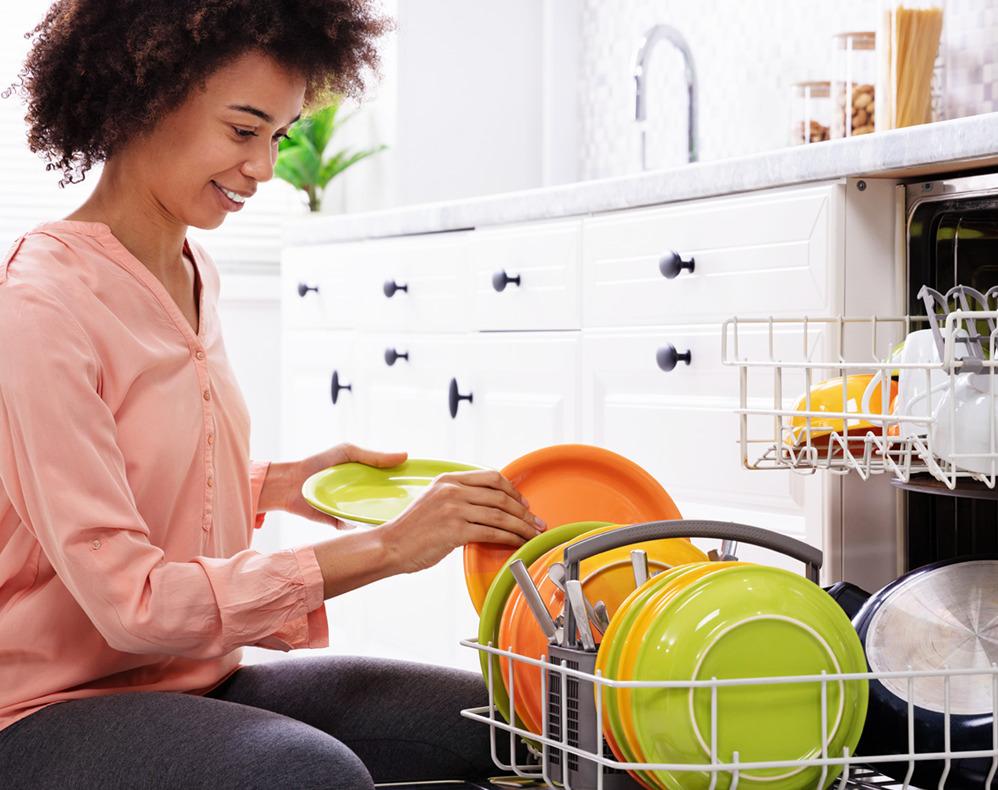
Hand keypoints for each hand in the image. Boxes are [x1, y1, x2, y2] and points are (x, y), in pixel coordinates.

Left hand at [282, 443, 408, 528]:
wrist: (290, 483)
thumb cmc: (319, 463)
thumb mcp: (348, 453)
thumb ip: (374, 457)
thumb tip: (405, 456)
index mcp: (367, 478)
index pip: (391, 483)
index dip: (405, 485)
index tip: (420, 488)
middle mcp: (362, 495)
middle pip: (385, 502)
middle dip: (396, 504)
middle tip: (409, 505)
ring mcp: (351, 510)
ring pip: (371, 516)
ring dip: (378, 515)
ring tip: (388, 515)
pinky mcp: (340, 523)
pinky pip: (354, 526)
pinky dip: (356, 523)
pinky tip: (359, 518)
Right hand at [380, 469, 546, 574]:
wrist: (390, 545)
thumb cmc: (412, 529)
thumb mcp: (433, 500)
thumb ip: (458, 497)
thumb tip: (488, 505)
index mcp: (448, 479)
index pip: (491, 477)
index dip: (512, 490)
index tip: (523, 502)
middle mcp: (452, 490)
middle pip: (500, 496)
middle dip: (523, 510)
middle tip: (536, 522)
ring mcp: (453, 508)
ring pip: (500, 515)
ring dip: (522, 526)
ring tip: (533, 534)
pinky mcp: (455, 530)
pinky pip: (492, 532)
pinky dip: (510, 538)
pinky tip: (517, 543)